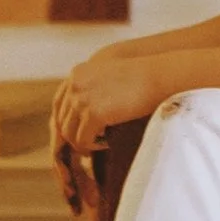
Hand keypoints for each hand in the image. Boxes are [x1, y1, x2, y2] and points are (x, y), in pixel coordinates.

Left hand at [49, 56, 165, 209]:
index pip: (59, 105)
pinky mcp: (93, 112)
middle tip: (93, 144)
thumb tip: (84, 117)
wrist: (160, 76)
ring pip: (69, 134)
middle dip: (76, 135)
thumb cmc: (144, 79)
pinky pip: (83, 140)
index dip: (67, 123)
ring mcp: (81, 98)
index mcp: (77, 74)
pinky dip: (94, 146)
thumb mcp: (111, 78)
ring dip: (85, 141)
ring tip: (103, 141)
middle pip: (61, 121)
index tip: (78, 136)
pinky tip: (108, 142)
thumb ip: (93, 91)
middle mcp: (74, 85)